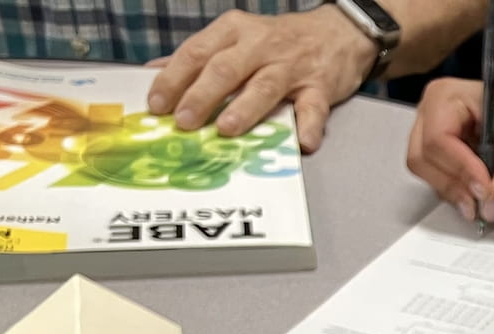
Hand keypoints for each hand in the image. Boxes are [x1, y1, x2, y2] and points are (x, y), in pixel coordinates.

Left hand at [146, 7, 375, 151]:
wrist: (338, 32)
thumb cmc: (279, 41)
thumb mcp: (236, 37)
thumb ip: (199, 54)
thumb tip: (155, 71)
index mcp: (234, 31)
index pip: (197, 52)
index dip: (174, 78)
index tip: (157, 104)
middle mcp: (260, 45)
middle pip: (225, 69)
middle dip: (201, 95)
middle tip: (183, 121)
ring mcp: (291, 67)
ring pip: (264, 86)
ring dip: (244, 108)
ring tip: (226, 129)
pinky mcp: (320, 87)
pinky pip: (314, 107)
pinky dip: (309, 125)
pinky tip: (303, 142)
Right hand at [406, 77, 493, 224]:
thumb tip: (491, 209)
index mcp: (446, 98)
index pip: (436, 139)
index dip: (460, 168)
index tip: (487, 188)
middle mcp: (434, 120)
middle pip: (424, 163)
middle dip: (457, 187)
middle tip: (488, 202)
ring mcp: (441, 146)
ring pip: (434, 182)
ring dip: (468, 199)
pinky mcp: (452, 168)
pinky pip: (451, 193)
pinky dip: (474, 204)